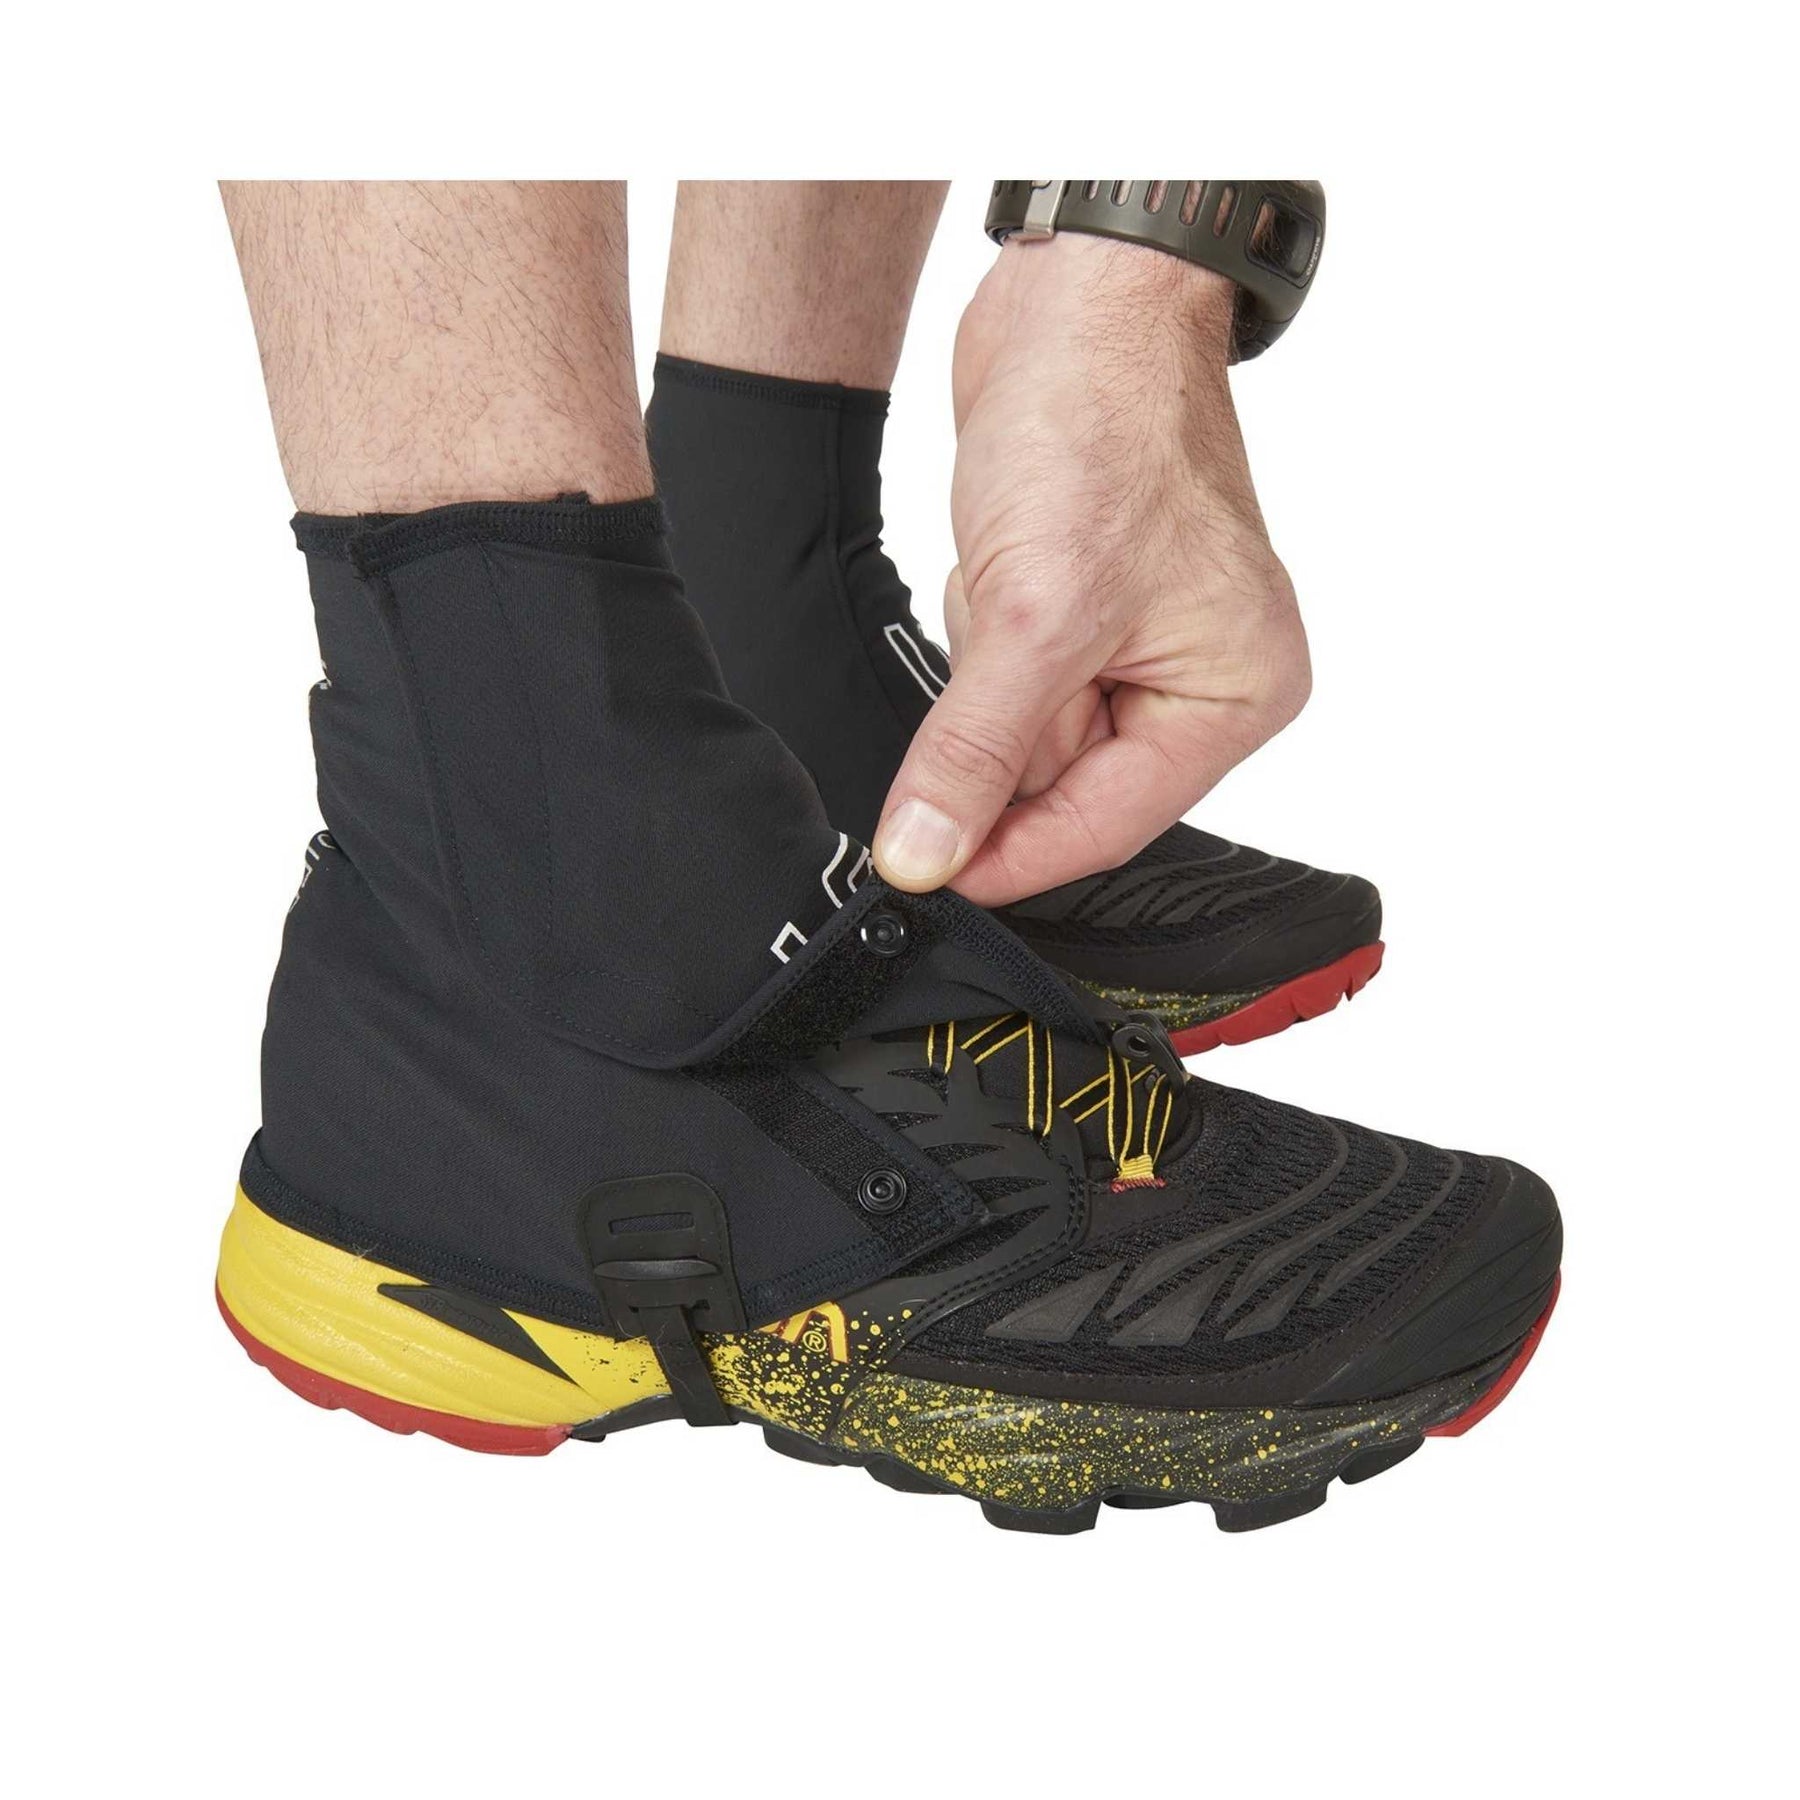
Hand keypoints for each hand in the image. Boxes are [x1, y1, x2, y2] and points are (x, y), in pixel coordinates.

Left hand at [872, 232, 1310, 904]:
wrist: (1075, 301)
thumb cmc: (1102, 425)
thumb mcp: (1032, 616)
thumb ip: (977, 752)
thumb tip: (926, 855)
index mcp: (1233, 696)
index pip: (1108, 824)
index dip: (1011, 854)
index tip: (925, 872)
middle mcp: (1198, 681)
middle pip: (1064, 784)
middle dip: (997, 731)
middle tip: (974, 656)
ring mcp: (1139, 647)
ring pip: (1026, 733)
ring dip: (986, 671)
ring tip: (1008, 576)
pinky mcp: (1081, 612)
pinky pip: (1008, 677)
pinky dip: (981, 634)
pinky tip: (997, 560)